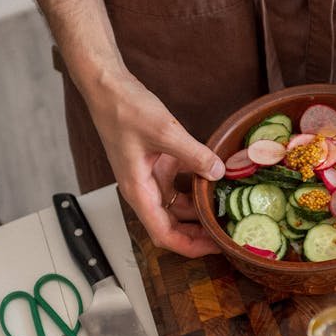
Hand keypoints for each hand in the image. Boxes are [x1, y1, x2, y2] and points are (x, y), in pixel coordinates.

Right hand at [84, 68, 225, 257]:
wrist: (108, 87)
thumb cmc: (124, 110)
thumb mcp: (165, 131)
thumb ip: (195, 154)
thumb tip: (219, 172)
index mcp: (138, 191)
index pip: (163, 234)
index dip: (190, 247)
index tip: (215, 247)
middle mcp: (143, 190)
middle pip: (173, 226)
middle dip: (199, 234)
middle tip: (227, 234)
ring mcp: (151, 178)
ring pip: (178, 207)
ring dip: (200, 212)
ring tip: (227, 213)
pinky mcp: (158, 164)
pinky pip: (181, 185)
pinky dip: (198, 187)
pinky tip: (218, 184)